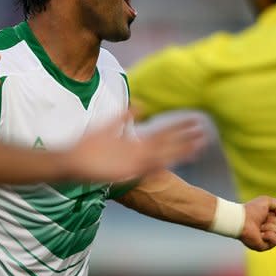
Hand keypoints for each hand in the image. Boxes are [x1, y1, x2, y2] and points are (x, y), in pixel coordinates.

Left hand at [64, 112, 206, 181]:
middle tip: (205, 132)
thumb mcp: (109, 125)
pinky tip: (171, 160)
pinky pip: (145, 168)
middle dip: (185, 139)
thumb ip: (124, 116)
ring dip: (179, 151)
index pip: (163, 134)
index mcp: (136, 144)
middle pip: (167, 144)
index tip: (196, 121)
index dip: (179, 128)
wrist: (71, 161)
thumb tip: (141, 104)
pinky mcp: (125, 171)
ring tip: (197, 145)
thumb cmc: (89, 146)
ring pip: (162, 156)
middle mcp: (138, 153)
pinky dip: (158, 164)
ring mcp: (133, 162)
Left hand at [240, 196, 275, 250]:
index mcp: (269, 221)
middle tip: (261, 221)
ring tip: (259, 227)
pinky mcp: (264, 246)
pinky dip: (269, 235)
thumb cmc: (251, 210)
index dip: (275, 216)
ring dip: (270, 228)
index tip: (265, 213)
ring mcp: (267, 239)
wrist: (241, 220)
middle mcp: (268, 230)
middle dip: (273, 222)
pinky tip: (261, 234)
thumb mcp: (266, 201)